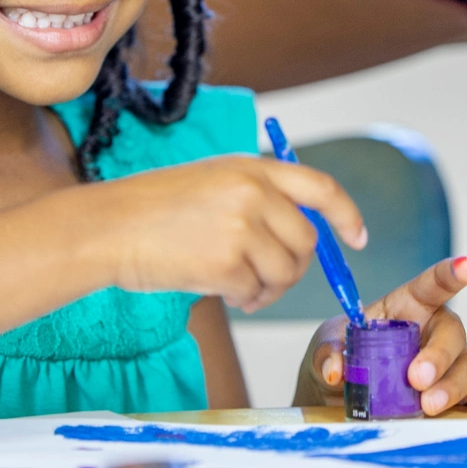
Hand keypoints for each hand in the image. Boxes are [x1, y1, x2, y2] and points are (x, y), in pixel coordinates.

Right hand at [88, 155, 365, 312]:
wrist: (108, 226)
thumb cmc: (152, 209)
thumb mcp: (212, 181)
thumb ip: (257, 197)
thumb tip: (301, 236)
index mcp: (252, 168)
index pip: (321, 188)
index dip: (347, 215)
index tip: (358, 238)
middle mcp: (253, 192)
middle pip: (306, 241)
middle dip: (293, 267)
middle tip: (264, 278)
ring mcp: (241, 227)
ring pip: (286, 272)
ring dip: (269, 288)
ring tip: (240, 286)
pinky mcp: (225, 263)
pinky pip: (256, 292)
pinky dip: (245, 299)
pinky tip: (223, 292)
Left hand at [295, 256, 466, 415]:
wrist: (340, 402)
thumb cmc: (341, 361)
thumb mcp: (325, 349)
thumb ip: (328, 353)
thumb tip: (335, 369)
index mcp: (407, 307)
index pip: (432, 285)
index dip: (451, 274)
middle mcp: (434, 330)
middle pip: (452, 332)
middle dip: (438, 356)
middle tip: (416, 380)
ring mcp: (451, 362)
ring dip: (454, 385)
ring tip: (428, 406)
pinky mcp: (459, 392)